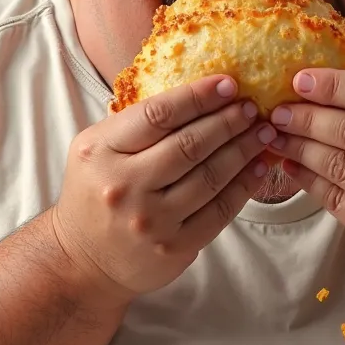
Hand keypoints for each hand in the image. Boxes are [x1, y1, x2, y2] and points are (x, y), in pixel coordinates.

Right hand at [51, 76, 275, 306]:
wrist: (82, 261)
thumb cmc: (96, 192)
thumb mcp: (99, 149)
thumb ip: (137, 124)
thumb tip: (200, 93)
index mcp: (100, 151)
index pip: (157, 114)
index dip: (198, 96)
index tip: (228, 84)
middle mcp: (124, 185)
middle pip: (189, 144)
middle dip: (228, 121)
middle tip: (252, 107)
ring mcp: (151, 220)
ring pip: (210, 176)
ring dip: (243, 149)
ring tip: (262, 131)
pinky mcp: (174, 247)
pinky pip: (220, 209)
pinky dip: (244, 184)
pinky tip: (258, 166)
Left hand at [269, 69, 344, 278]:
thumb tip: (339, 74)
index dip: (332, 85)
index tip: (300, 81)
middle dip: (307, 118)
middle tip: (277, 111)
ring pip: (338, 165)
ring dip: (299, 148)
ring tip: (275, 136)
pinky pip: (335, 198)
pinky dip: (308, 179)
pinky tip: (290, 165)